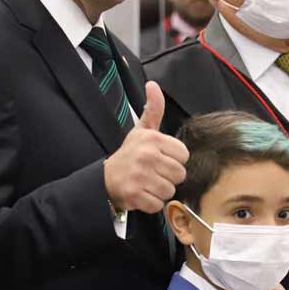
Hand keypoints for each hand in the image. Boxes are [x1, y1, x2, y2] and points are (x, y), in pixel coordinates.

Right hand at [103, 81, 188, 213]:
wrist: (105, 178)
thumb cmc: (129, 155)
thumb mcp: (141, 130)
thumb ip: (153, 109)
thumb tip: (153, 85)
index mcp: (152, 139)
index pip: (184, 155)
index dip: (174, 160)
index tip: (160, 159)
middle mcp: (146, 156)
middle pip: (179, 174)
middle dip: (168, 177)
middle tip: (153, 173)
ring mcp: (140, 176)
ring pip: (170, 190)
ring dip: (160, 191)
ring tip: (147, 183)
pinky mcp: (135, 195)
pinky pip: (157, 204)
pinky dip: (150, 203)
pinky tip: (141, 194)